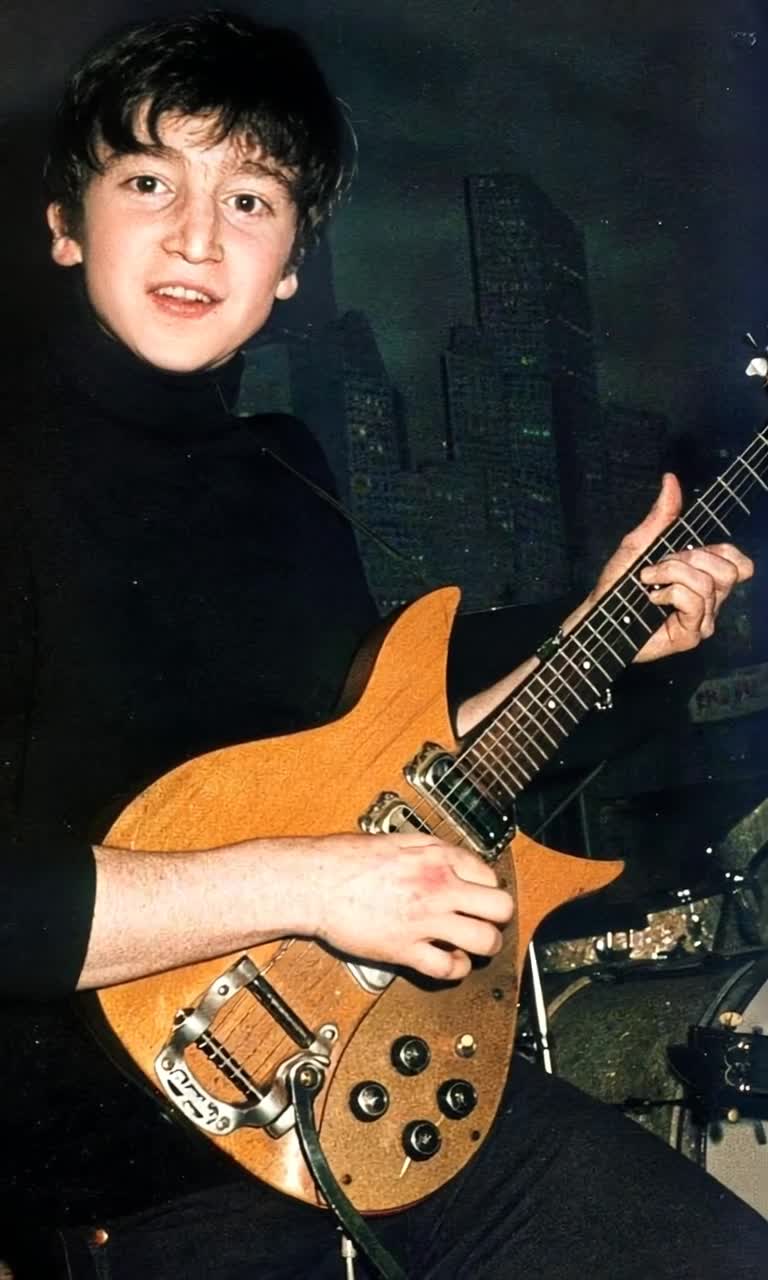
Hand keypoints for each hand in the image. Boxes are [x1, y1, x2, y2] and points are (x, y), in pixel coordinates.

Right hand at [292, 831, 513, 981]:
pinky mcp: (407, 949)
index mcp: (437, 857)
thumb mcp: (397, 839)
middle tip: (487, 921)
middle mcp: (439, 888)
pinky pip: (448, 968)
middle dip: (498, 917)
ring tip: (473, 945)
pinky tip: (448, 961)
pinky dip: (455, 969)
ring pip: (485, 940)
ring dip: (484, 946)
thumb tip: (449, 858)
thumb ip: (429, 849)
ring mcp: (426, 920)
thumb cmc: (345, 860)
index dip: (486, 889)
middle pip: (500, 908)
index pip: (489, 875)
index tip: (479, 896)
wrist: (315, 882)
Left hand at [586, 473, 753, 662]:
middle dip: (687, 560)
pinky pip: (695, 602)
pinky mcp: (692, 635)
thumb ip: (661, 515)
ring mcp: (703, 618)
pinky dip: (670, 594)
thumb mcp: (639, 543)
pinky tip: (653, 599)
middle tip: (658, 567)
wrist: (598, 614)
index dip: (721, 551)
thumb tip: (671, 480)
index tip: (686, 550)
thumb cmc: (618, 584)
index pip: (738, 562)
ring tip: (649, 582)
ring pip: (708, 584)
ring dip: (671, 575)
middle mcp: (708, 597)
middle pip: (728, 570)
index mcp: (702, 575)